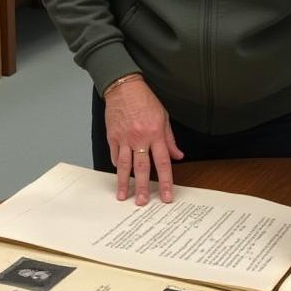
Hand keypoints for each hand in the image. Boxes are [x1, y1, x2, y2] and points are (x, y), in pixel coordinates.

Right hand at [104, 77, 182, 204]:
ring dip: (124, 183)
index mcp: (156, 134)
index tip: (166, 196)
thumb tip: (178, 156)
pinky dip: (117, 165)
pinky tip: (118, 174)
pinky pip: (114, 155)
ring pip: (124, 165)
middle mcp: (140, 138)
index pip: (163, 163)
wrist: (124, 87)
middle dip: (142, 187)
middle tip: (142, 203)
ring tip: (123, 196)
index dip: (165, 181)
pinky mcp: (112, 136)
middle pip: (142, 168)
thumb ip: (170, 139)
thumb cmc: (145, 100)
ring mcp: (124, 138)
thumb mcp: (163, 117)